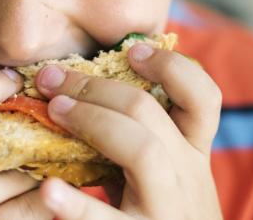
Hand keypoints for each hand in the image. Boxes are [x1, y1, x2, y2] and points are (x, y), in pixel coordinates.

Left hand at [33, 44, 222, 218]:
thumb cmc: (160, 218)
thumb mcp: (166, 179)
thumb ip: (141, 142)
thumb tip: (87, 88)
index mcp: (193, 157)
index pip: (204, 98)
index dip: (171, 66)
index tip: (133, 49)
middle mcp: (186, 178)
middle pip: (151, 114)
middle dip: (97, 86)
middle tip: (51, 77)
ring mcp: (165, 212)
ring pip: (143, 151)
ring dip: (92, 121)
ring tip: (54, 111)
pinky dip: (77, 207)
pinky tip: (48, 192)